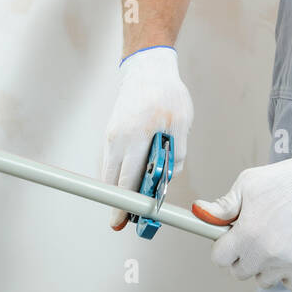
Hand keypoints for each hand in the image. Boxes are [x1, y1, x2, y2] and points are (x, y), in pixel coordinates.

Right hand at [101, 45, 193, 229]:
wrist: (146, 69)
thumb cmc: (168, 95)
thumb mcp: (182, 122)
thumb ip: (176, 152)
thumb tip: (166, 179)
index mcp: (140, 135)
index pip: (128, 178)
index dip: (125, 202)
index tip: (122, 221)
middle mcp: (120, 137)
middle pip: (113, 180)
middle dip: (119, 203)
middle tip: (124, 222)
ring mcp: (112, 135)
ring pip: (109, 172)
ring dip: (118, 190)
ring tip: (130, 205)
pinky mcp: (110, 133)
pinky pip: (111, 161)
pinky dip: (117, 175)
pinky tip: (130, 182)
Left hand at [193, 145, 291, 289]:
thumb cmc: (282, 180)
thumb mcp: (247, 185)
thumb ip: (223, 205)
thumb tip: (199, 211)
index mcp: (245, 233)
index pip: (219, 258)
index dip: (223, 247)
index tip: (231, 238)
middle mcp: (264, 253)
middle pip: (239, 273)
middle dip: (241, 258)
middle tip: (254, 238)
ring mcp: (286, 262)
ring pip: (263, 280)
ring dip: (264, 267)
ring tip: (273, 243)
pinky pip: (289, 284)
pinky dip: (288, 275)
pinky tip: (289, 255)